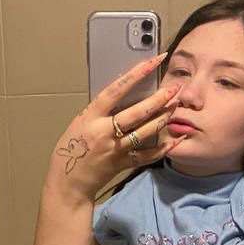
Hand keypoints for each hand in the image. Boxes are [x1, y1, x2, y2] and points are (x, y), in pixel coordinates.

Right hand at [47, 52, 191, 200]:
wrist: (67, 182)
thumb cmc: (70, 149)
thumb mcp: (79, 123)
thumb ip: (99, 111)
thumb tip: (121, 93)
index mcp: (91, 117)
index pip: (116, 90)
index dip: (136, 75)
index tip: (153, 62)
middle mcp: (104, 131)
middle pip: (137, 113)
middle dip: (159, 99)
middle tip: (175, 88)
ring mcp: (115, 148)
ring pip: (145, 132)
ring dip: (163, 118)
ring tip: (176, 106)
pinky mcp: (122, 163)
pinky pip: (147, 156)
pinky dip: (163, 148)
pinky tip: (175, 139)